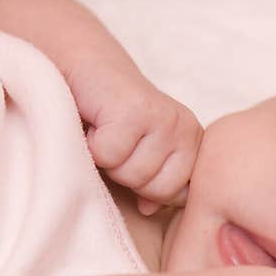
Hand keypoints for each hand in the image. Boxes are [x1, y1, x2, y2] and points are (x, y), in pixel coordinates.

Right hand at [75, 69, 202, 214]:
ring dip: (107, 159)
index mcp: (193, 141)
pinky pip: (109, 157)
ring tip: (104, 130)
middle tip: (114, 142)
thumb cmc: (108, 118)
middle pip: (157, 189)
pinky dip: (91, 145)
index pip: (176, 195)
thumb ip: (154, 184)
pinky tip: (94, 122)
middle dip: (126, 175)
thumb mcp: (138, 156)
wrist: (82, 66)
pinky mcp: (136, 111)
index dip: (145, 186)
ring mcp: (164, 118)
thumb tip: (151, 209)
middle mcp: (185, 128)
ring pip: (132, 175)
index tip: (130, 155)